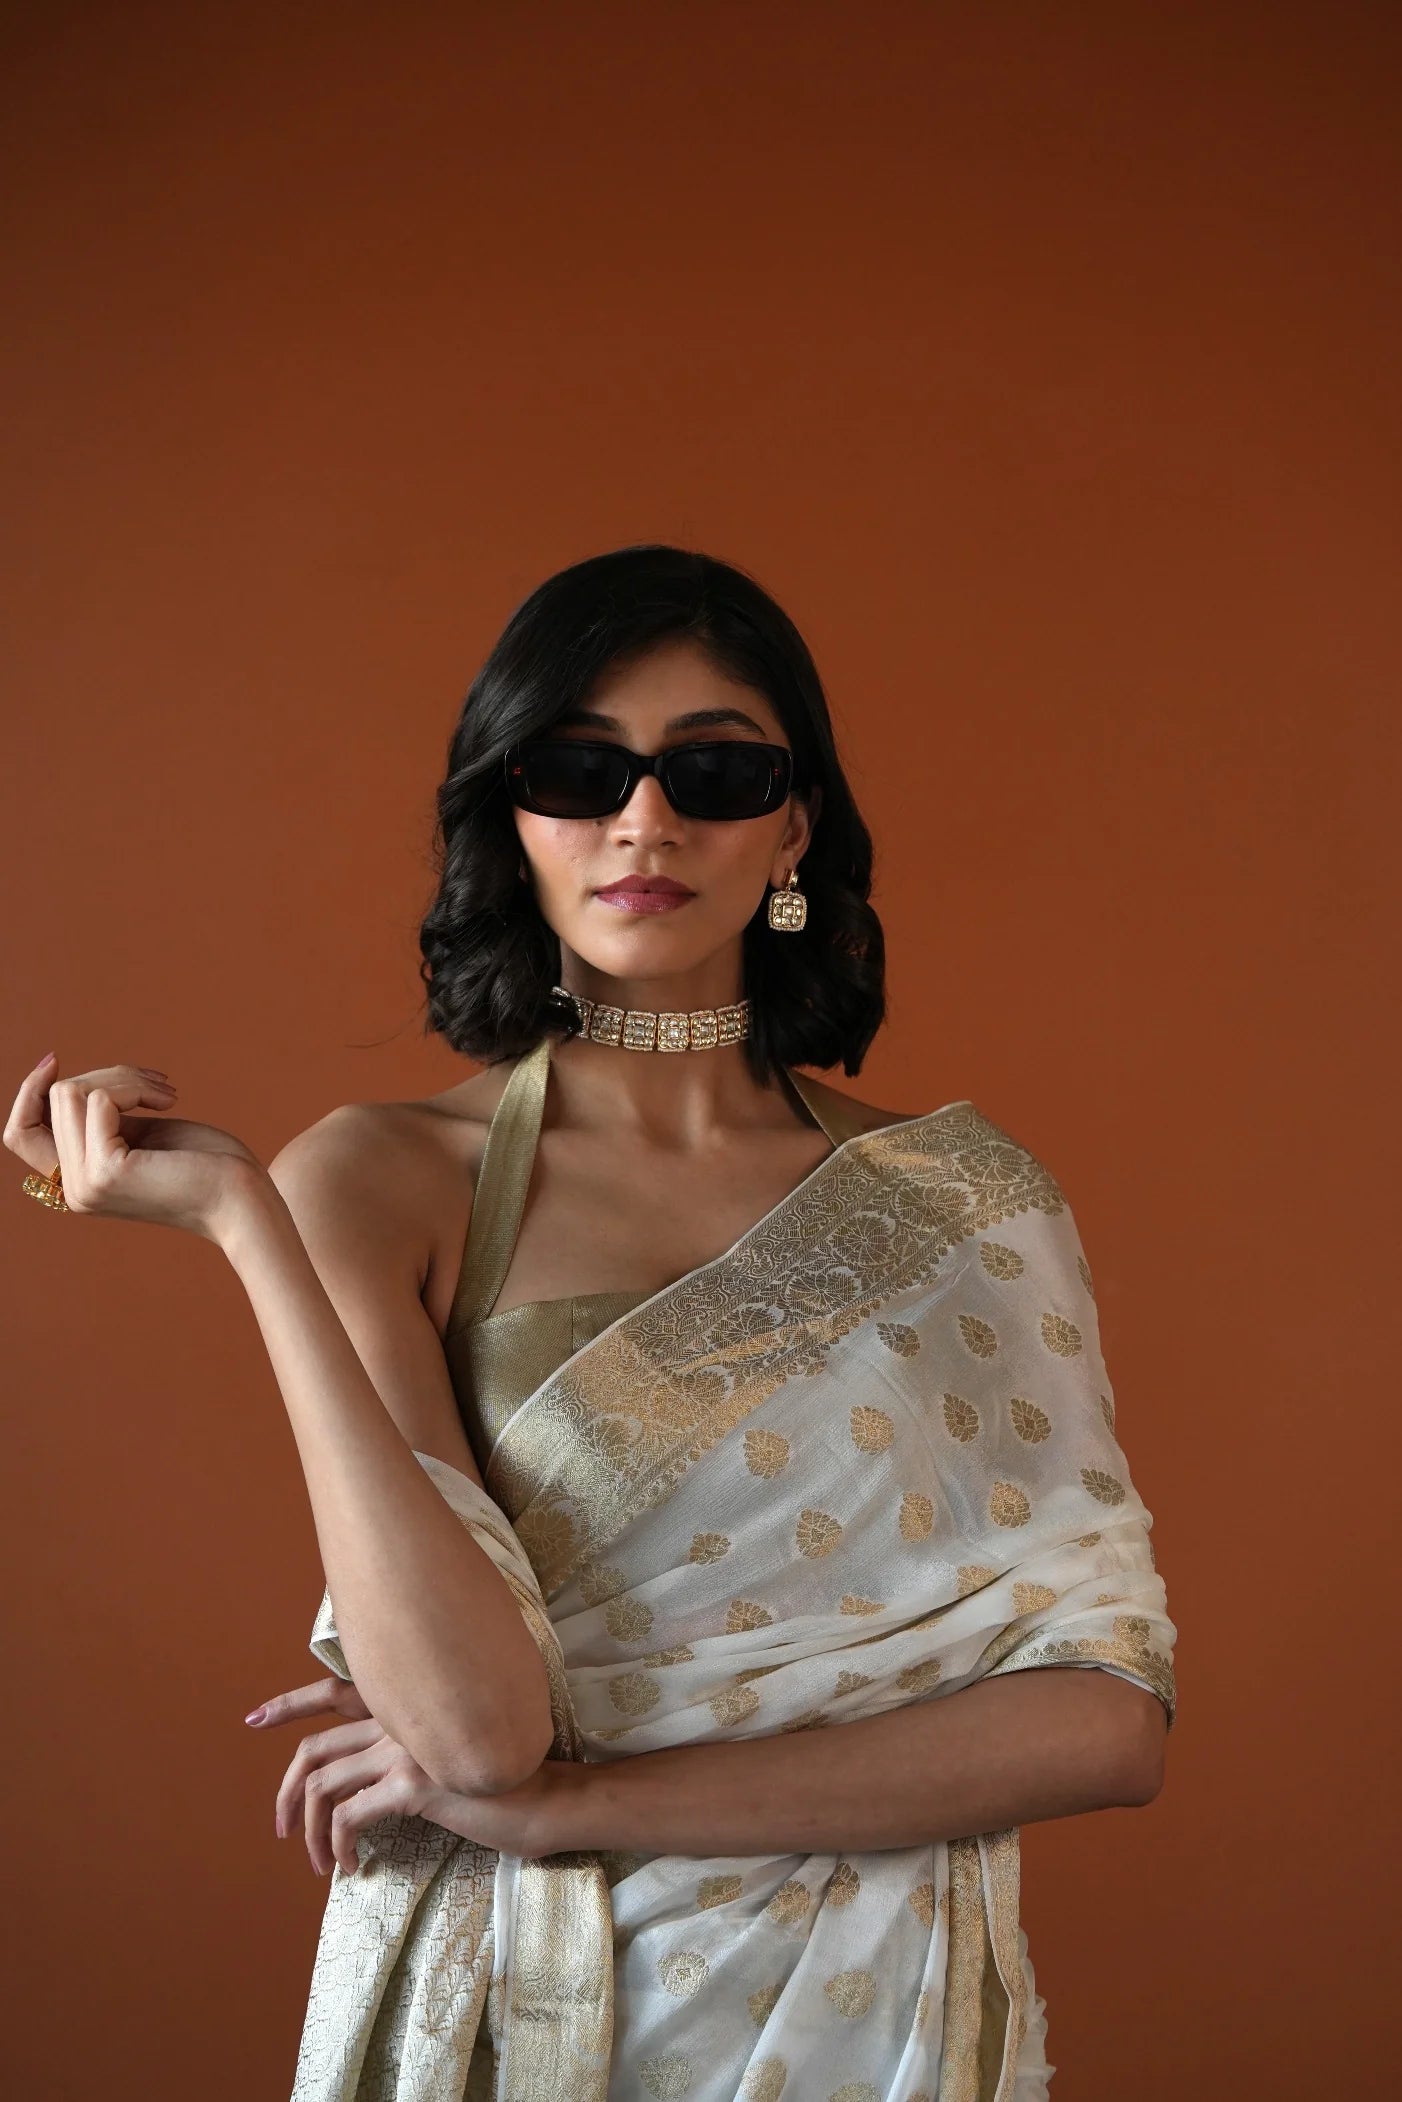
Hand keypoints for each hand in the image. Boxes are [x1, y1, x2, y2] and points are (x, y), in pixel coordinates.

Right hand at [6, 1052, 264, 1242]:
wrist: (243, 1196)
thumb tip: (61, 1081)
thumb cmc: (206, 1164)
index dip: (29, 1091)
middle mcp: (73, 1191)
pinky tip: (170, 1102)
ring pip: (73, 1093)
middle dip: (108, 1075)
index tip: (55, 1059)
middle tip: (157, 1084)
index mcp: (78, 1182)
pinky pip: (98, 1099)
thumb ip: (101, 1118)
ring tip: (166, 1093)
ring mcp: (86, 1185)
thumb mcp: (141, 1133)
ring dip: (125, 1077)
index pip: (19, 1133)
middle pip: (54, 1100)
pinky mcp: (105, 1172)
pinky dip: (135, 1087)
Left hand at [247, 1673, 573, 1870]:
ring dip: (309, 1833)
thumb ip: (407, 1755)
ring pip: (322, 1786)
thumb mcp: (445, 1762)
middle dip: (284, 1794)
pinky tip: (351, 1867)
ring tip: (321, 1863)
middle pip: (314, 1749)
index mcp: (404, 1708)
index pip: (332, 1693)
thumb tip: (365, 1785)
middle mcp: (399, 1718)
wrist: (541, 1800)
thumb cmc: (495, 1788)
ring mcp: (405, 1748)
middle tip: (280, 1829)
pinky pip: (348, 1816)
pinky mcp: (414, 1783)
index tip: (254, 1718)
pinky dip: (338, 1846)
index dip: (288, 1705)